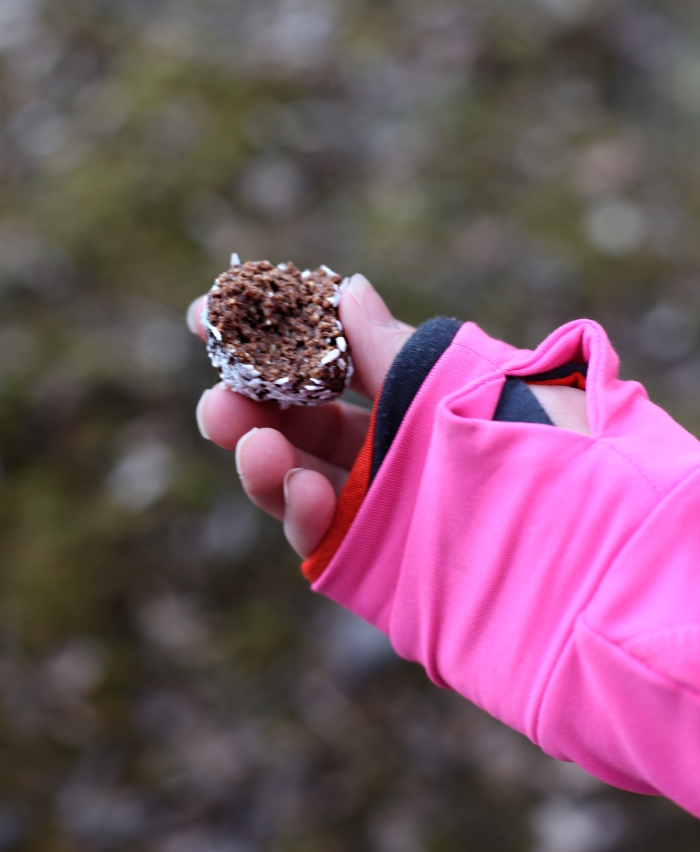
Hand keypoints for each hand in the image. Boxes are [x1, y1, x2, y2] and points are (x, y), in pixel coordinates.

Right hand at [187, 276, 590, 559]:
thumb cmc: (525, 449)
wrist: (576, 558)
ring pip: (290, 477)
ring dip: (260, 458)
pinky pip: (317, 534)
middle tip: (219, 395)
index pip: (317, 360)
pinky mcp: (366, 559)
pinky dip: (301, 511)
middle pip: (291, 419)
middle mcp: (381, 448)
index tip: (208, 314)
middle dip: (246, 403)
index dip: (263, 338)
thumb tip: (345, 287)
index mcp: (401, 396)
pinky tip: (305, 491)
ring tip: (249, 442)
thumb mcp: (451, 382)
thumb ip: (390, 346)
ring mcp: (371, 505)